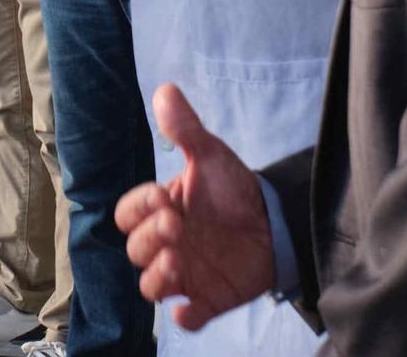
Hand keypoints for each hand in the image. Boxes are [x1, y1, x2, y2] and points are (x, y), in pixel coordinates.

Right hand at [116, 85, 278, 331]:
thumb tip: (165, 90)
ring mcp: (185, 273)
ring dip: (158, 277)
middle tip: (176, 224)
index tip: (164, 195)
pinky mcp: (208, 299)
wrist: (278, 222)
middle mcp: (165, 244)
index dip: (139, 206)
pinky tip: (191, 308)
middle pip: (135, 250)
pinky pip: (187, 317)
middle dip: (148, 239)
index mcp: (160, 211)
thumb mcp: (211, 155)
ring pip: (151, 287)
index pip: (128, 213)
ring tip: (177, 261)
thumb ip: (185, 129)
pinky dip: (186, 317)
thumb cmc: (235, 189)